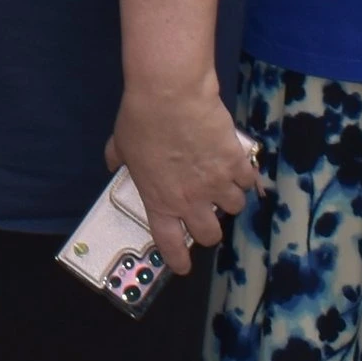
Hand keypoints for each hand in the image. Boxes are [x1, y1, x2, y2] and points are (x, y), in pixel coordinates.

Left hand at [104, 77, 254, 266]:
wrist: (170, 94)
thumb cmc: (140, 120)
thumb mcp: (121, 144)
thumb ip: (119, 160)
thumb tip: (113, 164)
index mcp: (159, 200)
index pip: (169, 242)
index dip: (178, 258)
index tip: (183, 266)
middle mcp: (190, 200)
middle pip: (210, 234)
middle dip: (210, 230)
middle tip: (207, 215)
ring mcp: (217, 183)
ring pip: (234, 208)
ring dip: (229, 199)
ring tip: (223, 184)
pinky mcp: (236, 163)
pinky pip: (248, 180)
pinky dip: (245, 176)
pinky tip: (239, 166)